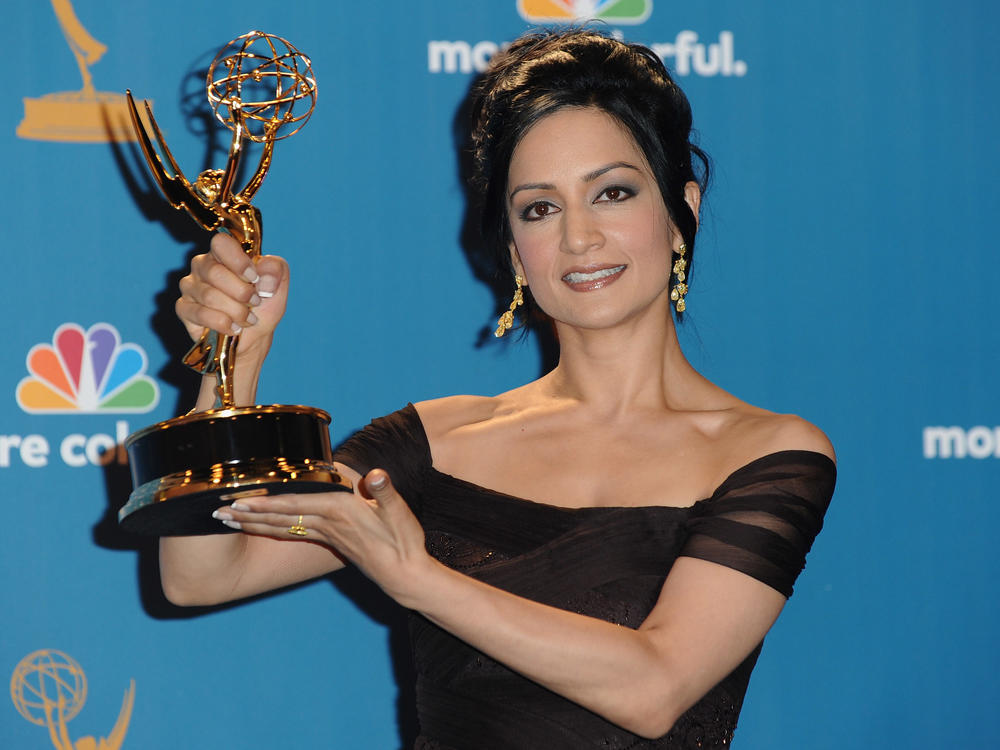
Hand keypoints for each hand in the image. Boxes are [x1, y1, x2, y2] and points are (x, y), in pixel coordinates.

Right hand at [176, 232, 288, 363]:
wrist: (253, 339)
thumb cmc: (262, 308)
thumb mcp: (277, 288)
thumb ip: (276, 271)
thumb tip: (263, 273)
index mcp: (225, 254)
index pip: (221, 243)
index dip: (238, 261)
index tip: (254, 278)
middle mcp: (203, 266)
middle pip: (215, 272)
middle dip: (241, 292)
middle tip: (255, 303)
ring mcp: (191, 286)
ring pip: (209, 295)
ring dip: (235, 311)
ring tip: (248, 319)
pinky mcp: (184, 308)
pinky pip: (199, 313)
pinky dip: (222, 323)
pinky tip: (234, 328)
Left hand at [211, 469, 432, 603]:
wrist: (406, 575)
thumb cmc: (404, 542)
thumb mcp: (399, 512)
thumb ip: (385, 491)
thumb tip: (376, 475)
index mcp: (338, 511)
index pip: (292, 505)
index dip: (263, 502)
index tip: (237, 500)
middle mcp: (327, 524)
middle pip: (278, 518)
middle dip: (246, 516)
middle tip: (214, 514)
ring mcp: (327, 535)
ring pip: (282, 527)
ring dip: (253, 524)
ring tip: (228, 521)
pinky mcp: (332, 541)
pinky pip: (294, 533)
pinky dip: (274, 528)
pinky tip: (263, 528)